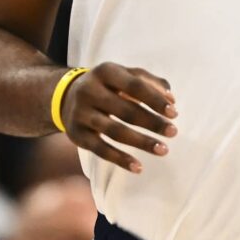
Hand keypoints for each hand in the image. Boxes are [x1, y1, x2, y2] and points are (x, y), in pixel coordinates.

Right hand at [60, 63, 177, 173]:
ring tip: (163, 150)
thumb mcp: (125, 75)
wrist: (65, 96)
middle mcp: (89, 91)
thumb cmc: (108, 85)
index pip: (135, 86)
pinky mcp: (76, 134)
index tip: (174, 113)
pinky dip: (120, 159)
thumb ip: (150, 82)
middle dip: (152, 122)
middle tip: (174, 132)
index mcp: (106, 72)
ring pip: (114, 131)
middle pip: (126, 110)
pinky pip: (100, 149)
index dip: (155, 100)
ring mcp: (81, 113)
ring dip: (141, 142)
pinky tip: (138, 167)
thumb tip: (171, 100)